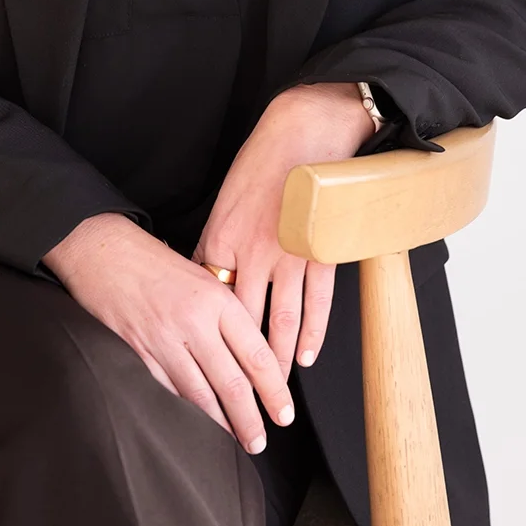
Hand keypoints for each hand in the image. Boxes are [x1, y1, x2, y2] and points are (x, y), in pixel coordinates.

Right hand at [41, 210, 296, 455]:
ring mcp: (163, 340)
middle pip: (231, 383)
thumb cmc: (153, 260)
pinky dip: (184, 412)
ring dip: (219, 425)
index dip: (274, 390)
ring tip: (234, 442)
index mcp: (216, 299)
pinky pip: (167, 391)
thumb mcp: (200, 275)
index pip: (256, 354)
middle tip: (260, 442)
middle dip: (250, 420)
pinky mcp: (137, 352)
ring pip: (200, 395)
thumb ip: (225, 312)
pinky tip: (194, 426)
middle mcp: (193, 322)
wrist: (102, 249)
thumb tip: (249, 356)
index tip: (284, 414)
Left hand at [191, 82, 374, 382]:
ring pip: (279, 322)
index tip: (205, 357)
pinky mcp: (319, 253)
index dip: (207, 333)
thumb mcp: (227, 199)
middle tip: (239, 395)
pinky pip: (315, 305)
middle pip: (241, 322)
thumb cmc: (263, 160)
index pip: (210, 299)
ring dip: (276, 361)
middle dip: (239, 362)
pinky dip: (311, 334)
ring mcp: (288, 256)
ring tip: (273, 390)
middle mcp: (251, 253)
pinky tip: (304, 356)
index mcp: (221, 237)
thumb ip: (219, 239)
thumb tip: (210, 274)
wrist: (306, 130)